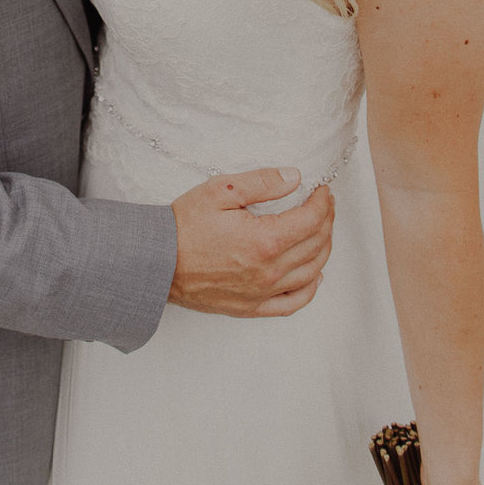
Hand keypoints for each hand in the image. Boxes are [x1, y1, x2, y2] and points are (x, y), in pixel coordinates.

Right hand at [168, 168, 333, 316]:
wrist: (157, 261)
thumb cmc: (185, 224)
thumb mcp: (221, 190)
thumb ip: (262, 182)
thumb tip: (295, 177)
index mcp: (265, 240)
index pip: (311, 220)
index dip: (323, 202)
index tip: (323, 190)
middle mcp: (269, 270)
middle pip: (316, 245)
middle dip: (327, 221)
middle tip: (325, 205)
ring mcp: (262, 292)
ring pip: (311, 273)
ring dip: (323, 250)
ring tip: (322, 231)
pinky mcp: (252, 307)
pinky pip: (293, 303)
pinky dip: (311, 289)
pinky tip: (314, 275)